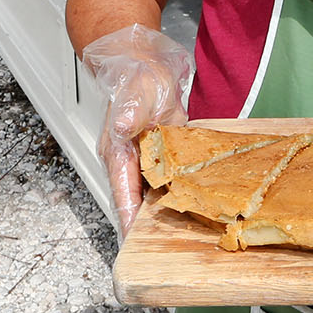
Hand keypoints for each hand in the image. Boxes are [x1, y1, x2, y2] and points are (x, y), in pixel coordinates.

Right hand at [81, 24, 192, 234]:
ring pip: (152, 195)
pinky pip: (167, 182)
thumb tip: (122, 126)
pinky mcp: (159, 155)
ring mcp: (144, 160)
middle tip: (164, 250)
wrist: (144, 62)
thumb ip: (128, 111)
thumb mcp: (135, 93)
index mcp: (117, 153)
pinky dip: (178, 194)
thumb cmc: (135, 77)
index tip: (133, 242)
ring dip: (163, 214)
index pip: (122, 194)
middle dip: (146, 227)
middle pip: (135, 203)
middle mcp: (128, 162)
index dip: (128, 220)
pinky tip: (195, 205)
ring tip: (181, 238)